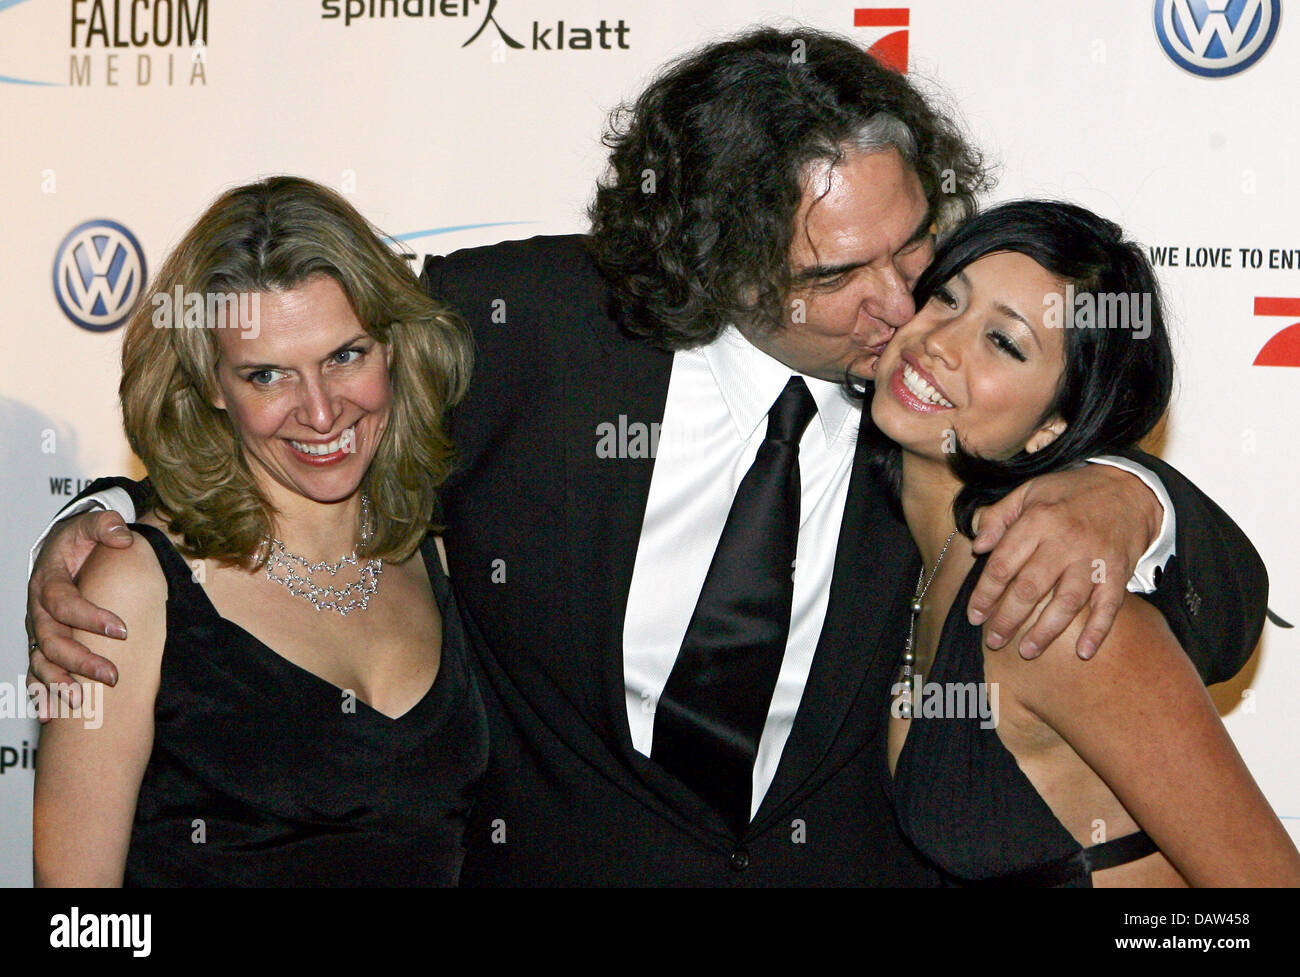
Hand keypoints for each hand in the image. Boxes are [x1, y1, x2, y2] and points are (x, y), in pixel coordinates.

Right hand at [25, 510, 133, 719]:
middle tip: (112, 676)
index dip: (89, 617)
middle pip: (52, 640)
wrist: (63, 547)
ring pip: (41, 661)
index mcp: (47, 581)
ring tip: (81, 702)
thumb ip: (105, 525)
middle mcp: (37, 610)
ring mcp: (38, 629)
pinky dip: (40, 693)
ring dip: (59, 683)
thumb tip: (121, 537)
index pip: (64, 602)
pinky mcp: (42, 643)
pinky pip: (35, 671)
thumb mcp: (92, 524)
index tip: (122, 630)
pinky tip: (50, 714)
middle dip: (80, 661)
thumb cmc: (80, 539)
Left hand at [966, 464, 1161, 660]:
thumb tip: (977, 546)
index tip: (974, 615)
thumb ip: (998, 517)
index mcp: (1038, 520)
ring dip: (1046, 631)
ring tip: (1027, 651)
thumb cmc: (1070, 493)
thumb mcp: (1029, 491)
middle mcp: (1065, 542)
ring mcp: (1094, 559)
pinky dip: (1098, 630)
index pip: (1003, 564)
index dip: (985, 593)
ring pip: (1067, 602)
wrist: (1128, 488)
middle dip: (1008, 619)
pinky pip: (1109, 606)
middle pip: (1030, 588)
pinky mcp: (1119, 572)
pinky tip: (1084, 652)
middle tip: (994, 641)